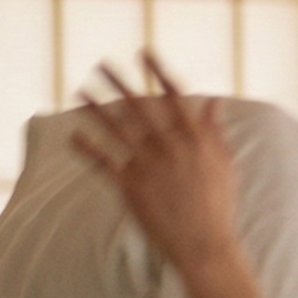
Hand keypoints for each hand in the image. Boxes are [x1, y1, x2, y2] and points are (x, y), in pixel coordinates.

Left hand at [72, 53, 238, 275]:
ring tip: (80, 91)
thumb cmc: (218, 206)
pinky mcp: (131, 186)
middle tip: (101, 63)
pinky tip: (73, 133)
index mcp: (195, 138)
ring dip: (96, 107)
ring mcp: (149, 165)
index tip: (144, 52)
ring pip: (116, 129)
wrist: (205, 245)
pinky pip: (104, 162)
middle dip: (118, 82)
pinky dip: (87, 147)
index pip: (174, 95)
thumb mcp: (224, 164)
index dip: (157, 72)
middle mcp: (170, 146)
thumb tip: (214, 101)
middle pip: (139, 106)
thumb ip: (215, 130)